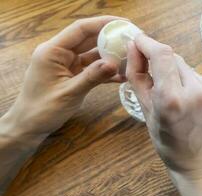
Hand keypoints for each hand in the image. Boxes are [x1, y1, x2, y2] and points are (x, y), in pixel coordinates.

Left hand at [2, 16, 126, 137]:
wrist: (30, 126)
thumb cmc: (43, 109)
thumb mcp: (69, 93)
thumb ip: (92, 77)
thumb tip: (115, 63)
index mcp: (53, 51)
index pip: (80, 29)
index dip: (102, 23)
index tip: (123, 23)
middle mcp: (60, 53)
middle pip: (88, 39)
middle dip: (109, 38)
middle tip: (130, 39)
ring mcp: (67, 64)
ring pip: (92, 53)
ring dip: (109, 56)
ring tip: (129, 57)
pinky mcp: (72, 74)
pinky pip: (91, 68)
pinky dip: (104, 71)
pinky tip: (120, 76)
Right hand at [126, 35, 201, 195]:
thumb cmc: (168, 143)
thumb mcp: (146, 111)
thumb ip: (137, 76)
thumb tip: (134, 49)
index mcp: (172, 99)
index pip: (160, 54)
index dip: (146, 43)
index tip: (137, 40)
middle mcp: (196, 91)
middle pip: (172, 58)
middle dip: (159, 63)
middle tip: (154, 79)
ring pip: (185, 67)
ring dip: (175, 74)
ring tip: (175, 97)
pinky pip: (198, 76)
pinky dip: (189, 82)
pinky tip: (190, 100)